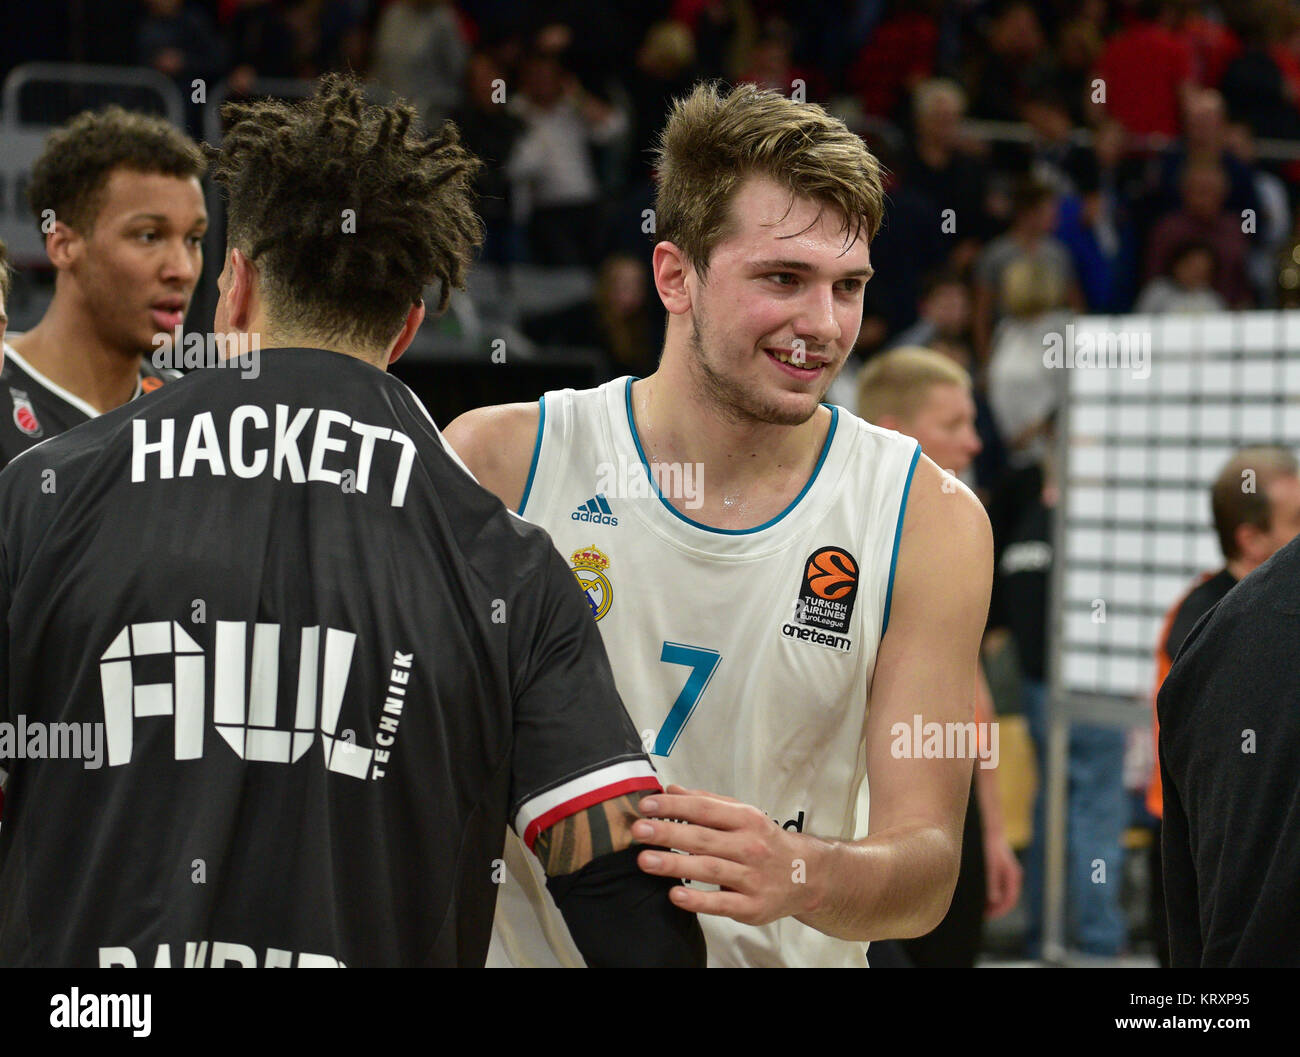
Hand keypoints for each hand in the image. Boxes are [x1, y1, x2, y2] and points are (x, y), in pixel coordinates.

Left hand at [632, 785, 813, 926]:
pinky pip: (722, 903)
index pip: (705, 809)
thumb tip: (670, 790)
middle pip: (704, 838)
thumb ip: (706, 802)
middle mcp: (750, 846)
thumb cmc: (764, 842)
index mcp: (746, 819)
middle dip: (668, 833)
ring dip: (675, 865)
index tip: (646, 805)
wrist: (805, 875)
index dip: (675, 806)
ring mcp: (752, 877)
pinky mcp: (752, 906)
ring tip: (645, 860)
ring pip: (709, 869)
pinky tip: (675, 894)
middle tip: (639, 830)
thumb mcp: (742, 815)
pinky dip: (698, 900)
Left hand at [983, 833, 1022, 919]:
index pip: (1010, 900)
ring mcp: (1007, 872)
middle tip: (980, 914)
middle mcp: (1012, 875)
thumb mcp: (990, 865)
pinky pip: (997, 885)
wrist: (989, 828)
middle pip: (1006, 898)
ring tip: (977, 905)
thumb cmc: (989, 847)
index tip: (986, 916)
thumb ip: (992, 883)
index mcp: (1013, 876)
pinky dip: (990, 891)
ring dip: (992, 901)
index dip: (999, 911)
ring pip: (1001, 892)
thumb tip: (994, 900)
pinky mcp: (1000, 868)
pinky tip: (977, 892)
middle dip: (995, 908)